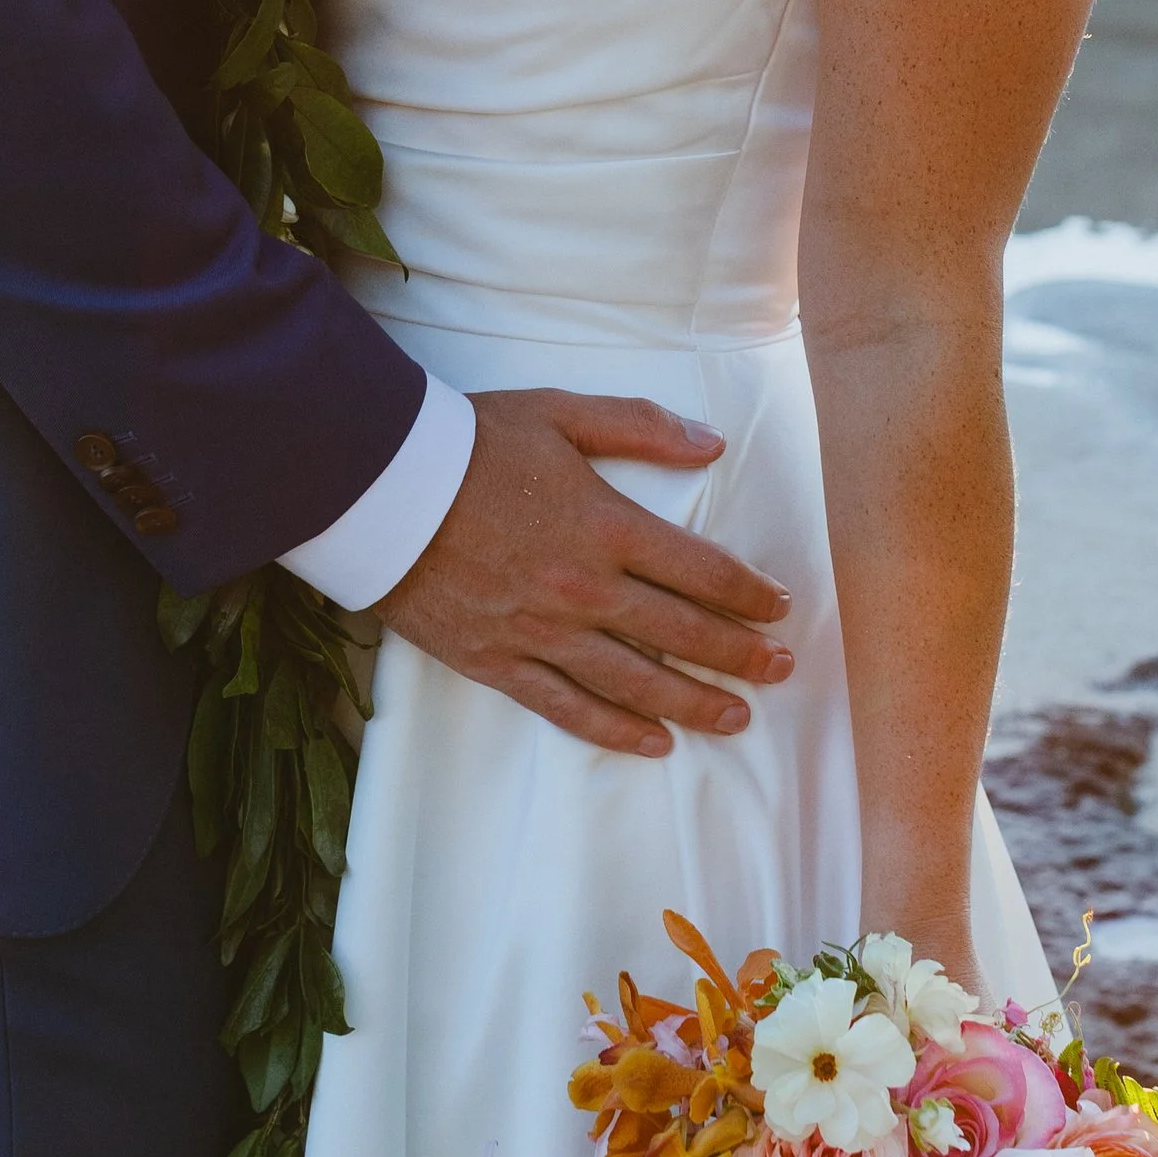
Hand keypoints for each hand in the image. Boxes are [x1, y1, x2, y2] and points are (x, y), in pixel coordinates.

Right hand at [376, 386, 794, 756]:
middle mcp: (584, 588)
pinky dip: (615, 731)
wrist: (377, 485)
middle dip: (740, 656)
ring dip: (693, 703)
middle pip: (682, 633)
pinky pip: (568, 708)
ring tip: (737, 717)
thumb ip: (639, 426)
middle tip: (780, 671)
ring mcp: (541, 632)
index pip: (703, 571)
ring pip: (636, 683)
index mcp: (607, 526)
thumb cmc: (469, 441)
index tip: (780, 608)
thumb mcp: (559, 412)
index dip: (750, 594)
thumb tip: (712, 441)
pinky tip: (653, 743)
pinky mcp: (498, 662)